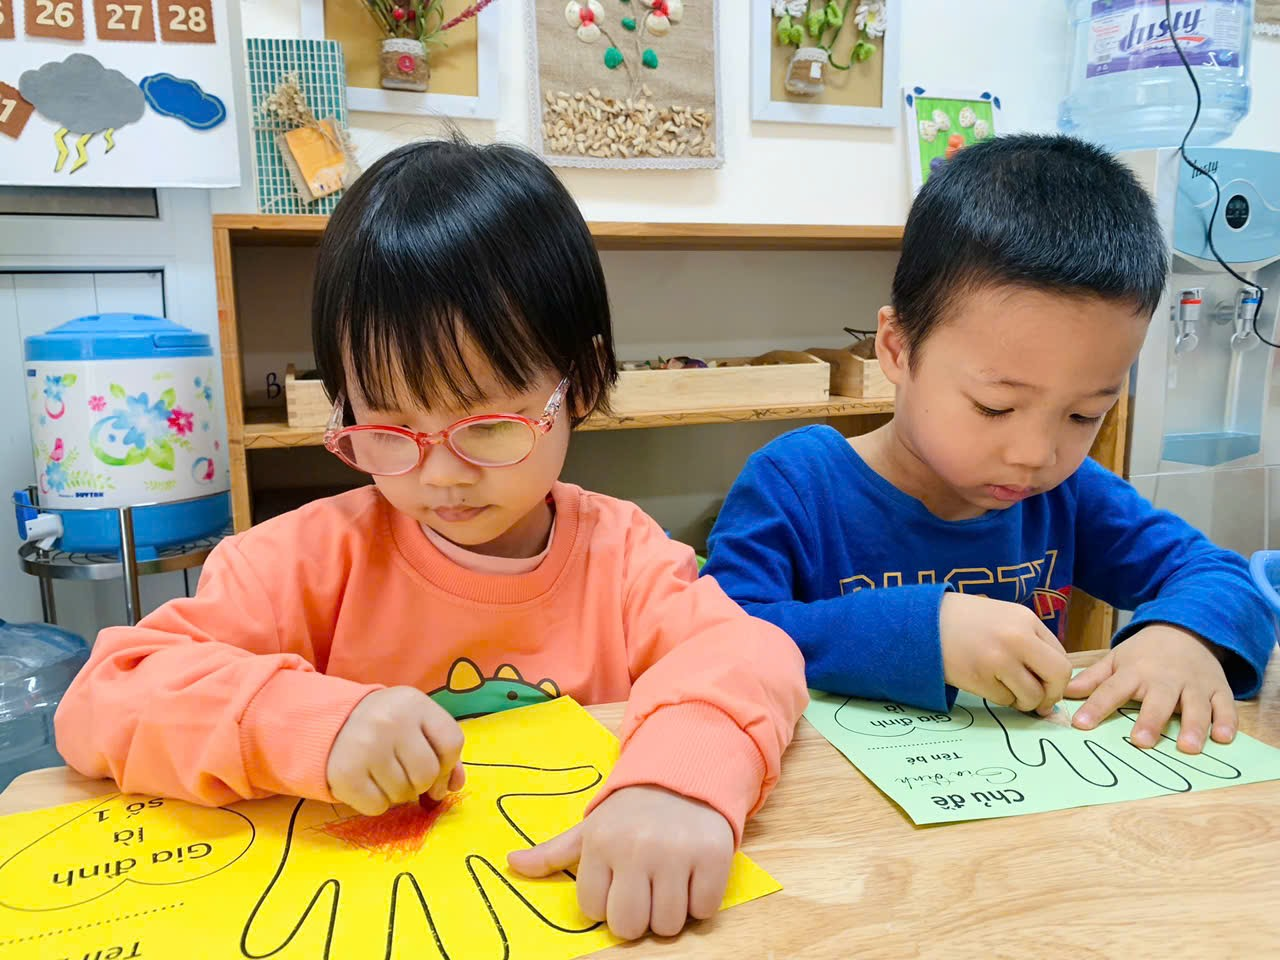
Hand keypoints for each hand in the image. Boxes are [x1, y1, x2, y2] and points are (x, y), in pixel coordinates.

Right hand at [326, 686, 465, 815]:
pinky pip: (378, 807)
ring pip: (403, 794)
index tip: (438, 771)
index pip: (451, 743)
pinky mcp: (345, 774)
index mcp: (414, 703)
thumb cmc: (385, 725)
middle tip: (406, 774)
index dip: (449, 765)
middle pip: (428, 773)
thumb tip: (455, 785)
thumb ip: (443, 750)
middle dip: (422, 783)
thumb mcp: (416, 723)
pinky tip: (368, 784)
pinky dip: (376, 803)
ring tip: (384, 774)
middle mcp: (390, 721)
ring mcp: (366, 747)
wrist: (330, 722)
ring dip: (398, 793)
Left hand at [506, 785, 733, 940]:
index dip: (607, 902)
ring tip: (670, 880)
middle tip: (645, 888)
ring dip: (671, 911)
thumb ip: (553, 852)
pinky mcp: (714, 855)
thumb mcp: (591, 826)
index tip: (618, 881)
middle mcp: (636, 848)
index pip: (593, 910)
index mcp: (601, 842)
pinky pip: (704, 910)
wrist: (685, 772)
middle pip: (629, 926)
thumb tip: (511, 864)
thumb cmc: (632, 810)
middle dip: (637, 916)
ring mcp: (677, 852)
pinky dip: (701, 901)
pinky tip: (693, 875)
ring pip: (668, 925)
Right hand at [940, 593, 1071, 715]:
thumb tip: (1052, 680)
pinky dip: (1001, 698)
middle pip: (1057, 676)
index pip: (1061, 657)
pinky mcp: (980, 678)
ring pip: (1032, 695)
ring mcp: (999, 659)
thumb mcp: (1004, 617)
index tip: (1047, 686)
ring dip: (1025, 702)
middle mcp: (1017, 638)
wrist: (923, 621)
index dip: (1057, 678)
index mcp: (1026, 620)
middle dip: (1052, 695)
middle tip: (1042, 703)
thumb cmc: (965, 620)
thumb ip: (1030, 641)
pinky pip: (1005, 700)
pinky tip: (988, 684)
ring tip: (1010, 692)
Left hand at [1066, 625, 1236, 753]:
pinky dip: (1227, 721)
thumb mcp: (1117, 660)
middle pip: (1157, 701)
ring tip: (1187, 747)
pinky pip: (1225, 706)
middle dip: (1150, 720)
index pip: (1112, 690)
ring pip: (1195, 706)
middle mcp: (1165, 679)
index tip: (1081, 725)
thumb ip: (1093, 679)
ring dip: (1193, 726)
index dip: (1096, 707)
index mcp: (1135, 672)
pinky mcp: (1219, 689)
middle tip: (1141, 742)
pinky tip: (1224, 738)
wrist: (1187, 629)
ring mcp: (1194, 684)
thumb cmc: (1145, 653)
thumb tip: (1064, 694)